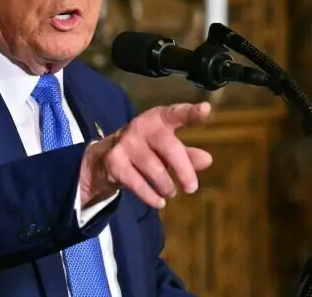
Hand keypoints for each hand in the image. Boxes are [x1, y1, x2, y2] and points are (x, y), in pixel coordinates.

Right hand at [79, 102, 212, 208]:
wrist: (104, 158)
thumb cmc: (145, 149)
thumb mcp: (166, 149)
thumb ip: (187, 154)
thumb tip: (207, 160)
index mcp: (158, 119)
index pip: (176, 113)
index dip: (191, 112)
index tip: (205, 109)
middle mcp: (141, 126)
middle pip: (170, 147)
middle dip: (183, 170)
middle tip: (192, 188)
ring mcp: (126, 142)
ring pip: (155, 169)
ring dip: (166, 185)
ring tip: (170, 192)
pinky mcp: (114, 161)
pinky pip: (137, 183)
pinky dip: (150, 196)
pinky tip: (159, 202)